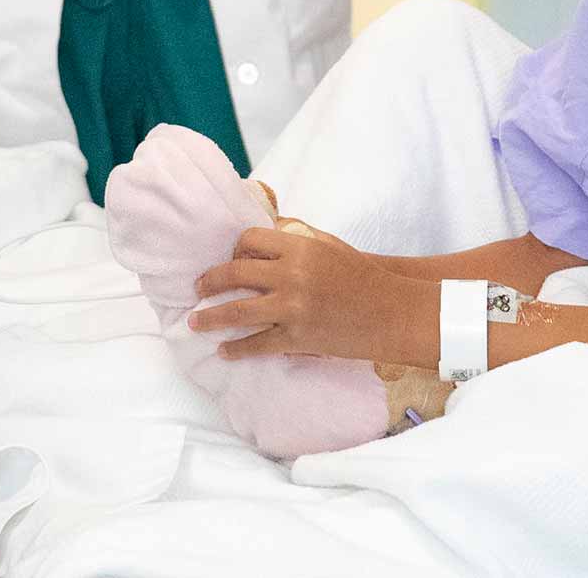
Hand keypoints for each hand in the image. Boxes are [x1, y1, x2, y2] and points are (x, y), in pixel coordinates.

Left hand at [189, 227, 433, 364]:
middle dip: (209, 282)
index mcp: (299, 248)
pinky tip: (224, 351)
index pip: (248, 242)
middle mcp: (291, 276)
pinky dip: (237, 349)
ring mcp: (293, 309)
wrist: (393, 313)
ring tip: (195, 322)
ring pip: (237, 312)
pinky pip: (257, 344)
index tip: (227, 262)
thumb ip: (296, 240)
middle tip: (197, 289)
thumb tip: (265, 236)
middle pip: (234, 274)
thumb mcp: (329, 246)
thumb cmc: (363, 277)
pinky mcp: (298, 339)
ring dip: (210, 318)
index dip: (233, 251)